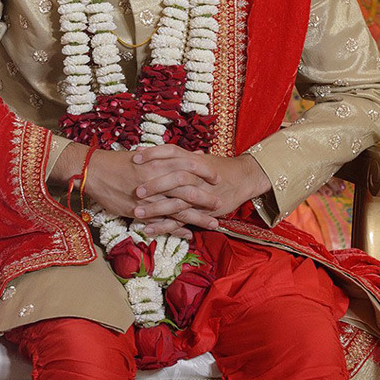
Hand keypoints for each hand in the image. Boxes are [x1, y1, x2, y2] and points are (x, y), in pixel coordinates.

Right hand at [52, 142, 219, 237]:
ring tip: (213, 225)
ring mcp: (149, 197)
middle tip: (220, 204)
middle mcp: (156, 179)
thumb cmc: (119, 162)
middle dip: (206, 198)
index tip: (217, 178)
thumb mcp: (147, 154)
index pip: (188, 165)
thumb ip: (170, 157)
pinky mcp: (139, 210)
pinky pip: (161, 221)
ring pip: (178, 208)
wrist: (93, 171)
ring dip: (197, 218)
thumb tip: (194, 153)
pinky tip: (188, 235)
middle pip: (187, 190)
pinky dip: (176, 229)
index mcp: (158, 162)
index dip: (204, 172)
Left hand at [131, 145, 270, 235]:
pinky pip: (180, 220)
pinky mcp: (200, 211)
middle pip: (173, 179)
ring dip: (155, 209)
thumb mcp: (199, 158)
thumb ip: (179, 157)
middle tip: (136, 190)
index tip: (135, 157)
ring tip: (136, 213)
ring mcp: (198, 195)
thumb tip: (157, 151)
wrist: (243, 178)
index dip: (153, 154)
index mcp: (192, 161)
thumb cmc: (218, 167)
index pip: (171, 153)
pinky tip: (148, 229)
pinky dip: (164, 226)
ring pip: (176, 203)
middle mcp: (195, 177)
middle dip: (154, 186)